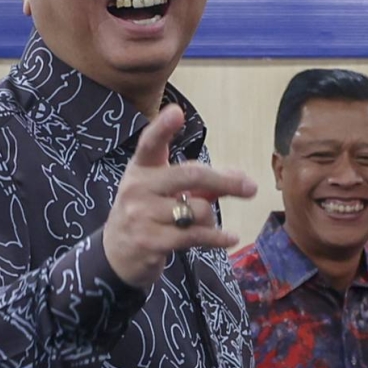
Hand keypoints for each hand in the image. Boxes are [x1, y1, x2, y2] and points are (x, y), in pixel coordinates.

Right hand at [102, 104, 256, 289]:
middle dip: (225, 181)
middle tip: (250, 187)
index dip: (163, 127)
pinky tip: (230, 238)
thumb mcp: (163, 192)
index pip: (150, 143)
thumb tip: (239, 178)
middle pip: (190, 175)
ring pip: (198, 209)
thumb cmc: (146, 214)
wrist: (116, 254)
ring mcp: (142, 215)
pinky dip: (218, 238)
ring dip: (211, 218)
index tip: (176, 112)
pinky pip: (196, 236)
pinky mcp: (151, 241)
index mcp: (141, 168)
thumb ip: (197, 182)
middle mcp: (138, 187)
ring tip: (205, 224)